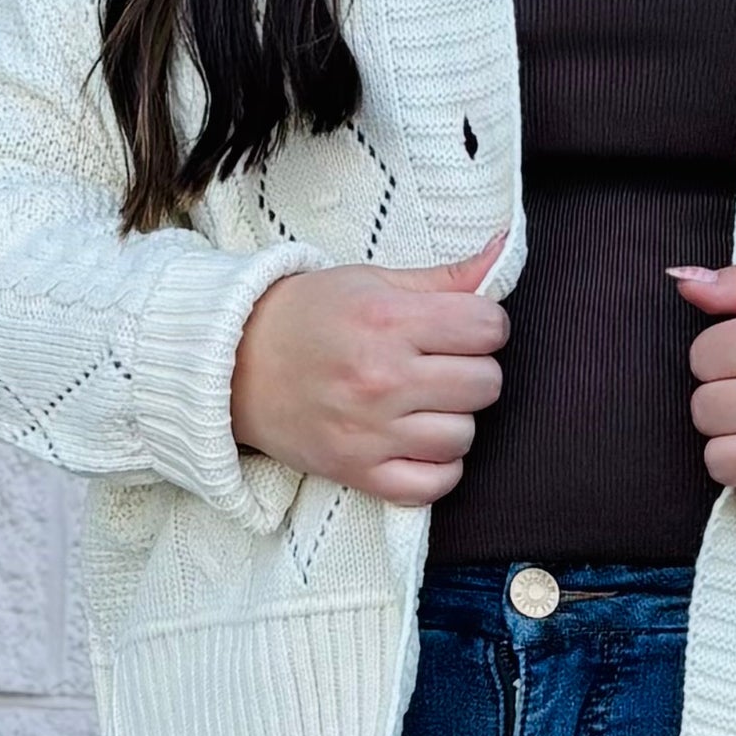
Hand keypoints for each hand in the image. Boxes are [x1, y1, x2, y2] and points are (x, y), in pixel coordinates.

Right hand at [231, 237, 508, 505]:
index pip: (488, 328)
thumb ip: (443, 277)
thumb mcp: (372, 281)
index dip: (483, 326)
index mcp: (387, 320)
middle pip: (485, 384)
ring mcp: (370, 431)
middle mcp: (381, 377)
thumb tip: (502, 251)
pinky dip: (437, 468)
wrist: (233, 366)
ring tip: (423, 404)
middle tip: (439, 366)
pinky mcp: (358, 472)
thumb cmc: (307, 317)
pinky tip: (417, 443)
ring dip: (453, 420)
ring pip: (465, 436)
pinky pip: (435, 484)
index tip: (461, 329)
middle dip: (471, 371)